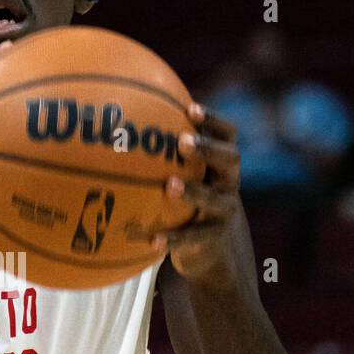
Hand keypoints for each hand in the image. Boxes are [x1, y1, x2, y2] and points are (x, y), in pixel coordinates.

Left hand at [152, 102, 240, 280]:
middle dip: (208, 149)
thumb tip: (122, 120)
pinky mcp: (214, 238)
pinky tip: (152, 240)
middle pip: (230, 159)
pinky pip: (194, 238)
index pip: (227, 133)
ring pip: (215, 200)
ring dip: (193, 191)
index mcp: (222, 161)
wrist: (211, 243)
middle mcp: (229, 182)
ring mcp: (225, 210)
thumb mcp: (184, 172)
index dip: (213, 120)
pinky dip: (174, 239)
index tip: (190, 109)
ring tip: (170, 186)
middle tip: (183, 143)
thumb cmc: (189, 195)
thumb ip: (165, 149)